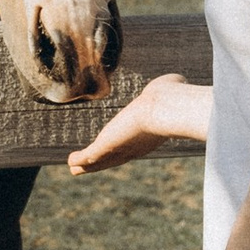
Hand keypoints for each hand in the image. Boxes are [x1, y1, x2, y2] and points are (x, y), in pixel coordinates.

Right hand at [67, 74, 207, 175]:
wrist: (164, 109)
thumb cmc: (171, 97)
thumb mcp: (170, 90)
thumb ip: (172, 87)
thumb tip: (179, 80)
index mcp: (147, 137)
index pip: (130, 145)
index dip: (121, 148)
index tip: (114, 151)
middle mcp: (134, 147)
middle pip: (112, 159)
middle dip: (100, 163)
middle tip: (88, 168)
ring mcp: (118, 149)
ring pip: (99, 161)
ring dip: (86, 165)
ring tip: (74, 169)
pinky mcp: (105, 147)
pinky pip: (89, 156)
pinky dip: (80, 160)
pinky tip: (71, 162)